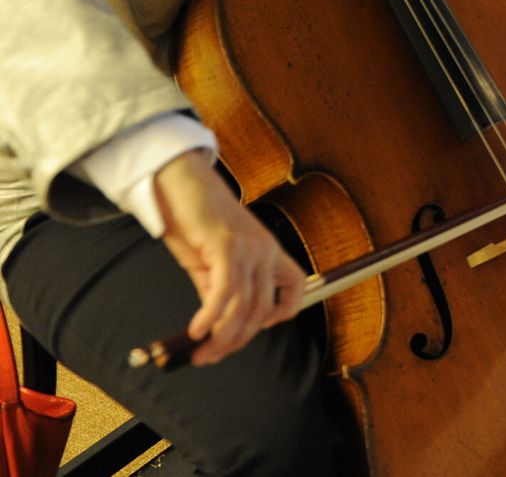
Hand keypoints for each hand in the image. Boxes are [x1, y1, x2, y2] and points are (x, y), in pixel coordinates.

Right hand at [154, 152, 305, 366]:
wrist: (177, 181)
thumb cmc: (193, 217)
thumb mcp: (210, 260)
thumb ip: (218, 287)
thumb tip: (217, 321)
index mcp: (268, 250)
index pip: (296, 286)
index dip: (282, 312)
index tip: (253, 329)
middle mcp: (265, 249)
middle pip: (262, 309)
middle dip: (236, 340)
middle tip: (210, 356)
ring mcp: (248, 247)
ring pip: (244, 305)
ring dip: (221, 336)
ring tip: (200, 351)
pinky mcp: (226, 245)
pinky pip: (224, 291)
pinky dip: (211, 316)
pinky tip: (196, 331)